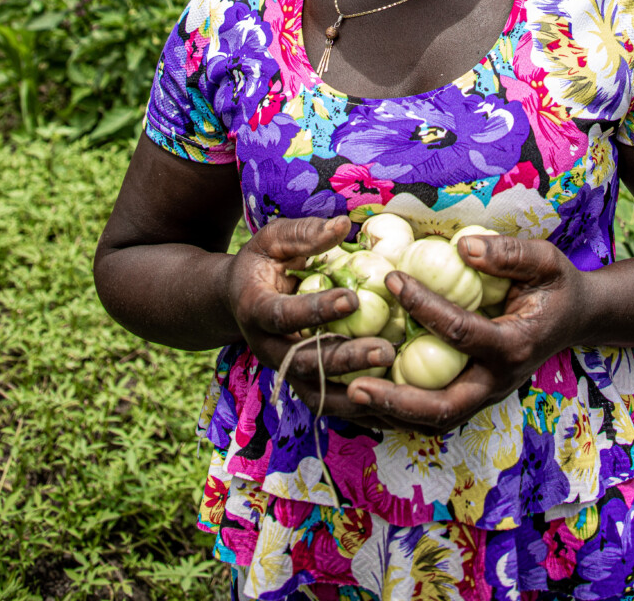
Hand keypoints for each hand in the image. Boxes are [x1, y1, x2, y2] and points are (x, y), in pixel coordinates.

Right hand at [226, 215, 395, 420]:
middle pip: (305, 363)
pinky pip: (330, 403)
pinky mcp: (302, 382)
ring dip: (356, 396)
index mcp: (256, 310)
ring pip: (317, 394)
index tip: (353, 299)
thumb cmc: (262, 262)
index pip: (284, 315)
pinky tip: (393, 405)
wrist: (238, 300)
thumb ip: (304, 233)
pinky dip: (360, 409)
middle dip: (346, 359)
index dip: (316, 310)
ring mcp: (285, 370)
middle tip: (385, 350)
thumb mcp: (273, 239)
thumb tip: (343, 224)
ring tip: (395, 387)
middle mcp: (267, 348)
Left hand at [345, 234, 590, 433]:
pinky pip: (431, 412)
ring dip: (390, 414)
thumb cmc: (556, 285)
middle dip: (398, 401)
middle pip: (445, 408)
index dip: (424, 305)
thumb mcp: (546, 260)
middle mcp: (498, 380)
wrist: (574, 319)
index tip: (392, 278)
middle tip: (355, 383)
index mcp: (515, 345)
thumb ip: (509, 254)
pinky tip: (363, 392)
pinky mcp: (472, 394)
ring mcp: (484, 394)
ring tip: (347, 395)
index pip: (462, 332)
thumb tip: (464, 247)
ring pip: (433, 421)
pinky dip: (397, 410)